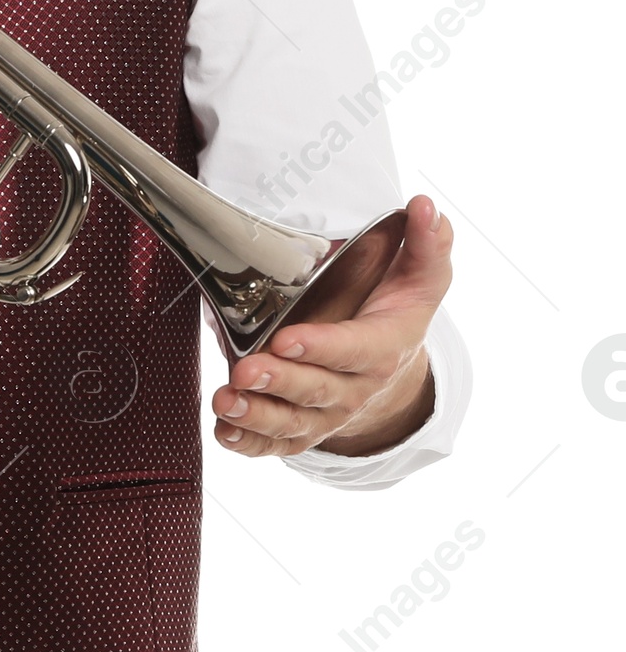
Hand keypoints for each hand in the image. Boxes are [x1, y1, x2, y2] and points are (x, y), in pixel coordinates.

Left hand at [210, 194, 452, 457]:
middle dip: (281, 383)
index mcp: (383, 349)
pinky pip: (275, 444)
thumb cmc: (396, 313)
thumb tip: (425, 207)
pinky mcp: (301, 430)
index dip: (322, 347)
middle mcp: (354, 389)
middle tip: (246, 371)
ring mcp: (325, 414)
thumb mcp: (420, 279)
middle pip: (316, 391)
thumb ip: (427, 244)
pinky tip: (224, 431)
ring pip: (292, 423)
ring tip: (226, 400)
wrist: (390, 369)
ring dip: (256, 415)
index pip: (354, 351)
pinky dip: (248, 442)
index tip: (285, 338)